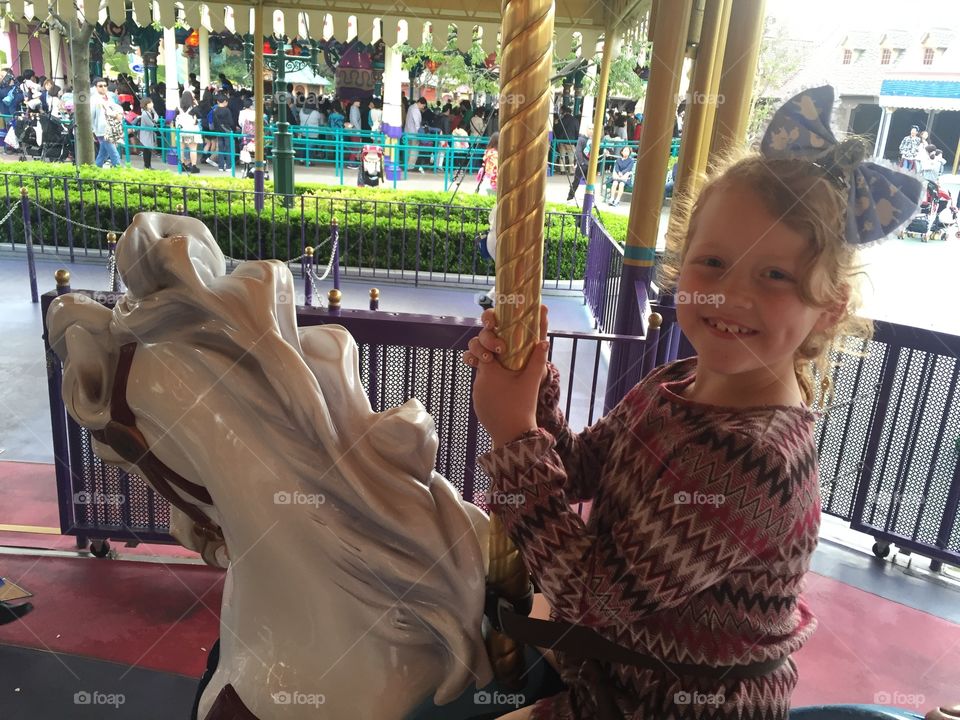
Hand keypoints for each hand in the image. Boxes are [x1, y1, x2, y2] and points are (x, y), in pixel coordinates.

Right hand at [463, 305, 549, 446]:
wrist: (504, 427)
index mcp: (524, 354)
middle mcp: (509, 353)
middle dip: (492, 326)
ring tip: (485, 361)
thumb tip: (544, 341)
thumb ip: (533, 360)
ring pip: (482, 339)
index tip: (533, 304)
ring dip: (480, 343)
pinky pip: (473, 354)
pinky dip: (470, 355)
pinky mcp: (483, 370)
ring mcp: (494, 360)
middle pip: (497, 327)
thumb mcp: (528, 381)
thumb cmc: (517, 406)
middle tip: (494, 334)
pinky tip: (473, 364)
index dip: (533, 315)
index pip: (530, 329)